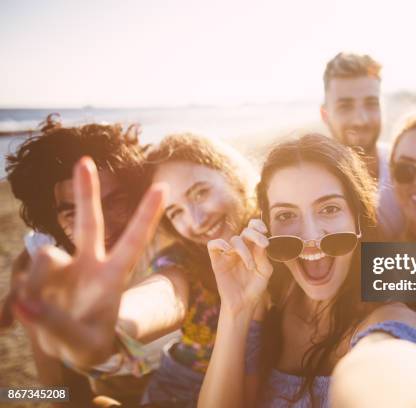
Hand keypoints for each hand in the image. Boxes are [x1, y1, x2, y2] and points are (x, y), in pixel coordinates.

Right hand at [12, 157, 165, 366]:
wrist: (67, 349)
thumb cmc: (87, 344)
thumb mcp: (80, 344)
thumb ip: (55, 325)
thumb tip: (25, 302)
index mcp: (112, 277)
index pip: (134, 242)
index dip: (146, 216)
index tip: (163, 188)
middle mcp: (89, 264)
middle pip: (89, 224)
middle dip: (86, 193)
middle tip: (84, 161)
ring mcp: (62, 268)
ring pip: (43, 259)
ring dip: (34, 286)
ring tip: (36, 316)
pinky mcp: (36, 276)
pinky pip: (21, 281)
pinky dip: (18, 302)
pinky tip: (18, 319)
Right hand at [207, 219, 272, 317]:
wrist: (244, 304)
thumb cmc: (255, 287)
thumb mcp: (265, 271)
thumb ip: (263, 256)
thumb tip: (261, 243)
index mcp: (252, 248)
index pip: (253, 228)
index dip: (257, 225)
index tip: (265, 231)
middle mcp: (240, 249)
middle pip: (245, 231)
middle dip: (255, 235)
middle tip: (264, 244)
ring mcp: (228, 254)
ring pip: (233, 239)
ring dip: (244, 251)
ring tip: (250, 266)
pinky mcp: (217, 261)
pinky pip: (213, 245)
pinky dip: (219, 244)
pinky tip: (228, 250)